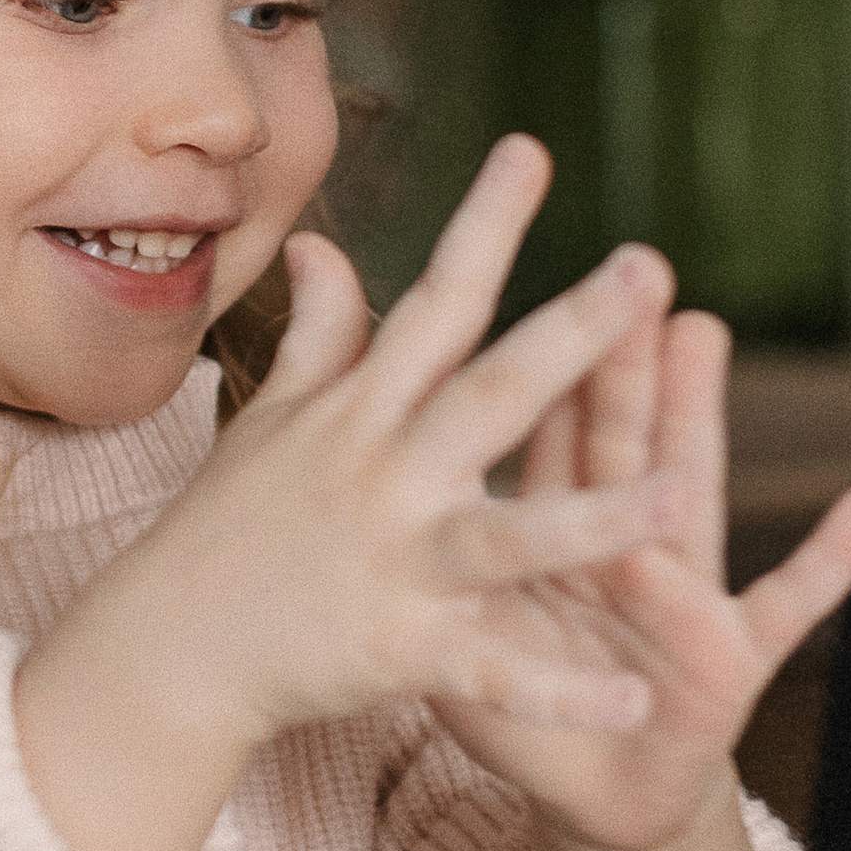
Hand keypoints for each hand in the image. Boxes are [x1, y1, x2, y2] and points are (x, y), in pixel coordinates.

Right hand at [13, 138, 703, 850]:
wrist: (170, 651)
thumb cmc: (230, 527)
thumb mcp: (271, 420)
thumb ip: (319, 335)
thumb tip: (321, 243)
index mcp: (361, 413)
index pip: (434, 301)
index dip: (484, 226)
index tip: (532, 149)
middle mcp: (384, 476)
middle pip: (489, 394)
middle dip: (570, 334)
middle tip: (647, 271)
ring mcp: (395, 564)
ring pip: (506, 536)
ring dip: (593, 522)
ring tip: (680, 497)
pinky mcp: (402, 651)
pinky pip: (493, 673)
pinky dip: (560, 692)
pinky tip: (633, 701)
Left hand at [431, 253, 850, 850]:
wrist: (594, 795)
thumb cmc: (528, 699)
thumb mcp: (457, 623)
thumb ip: (417, 540)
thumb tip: (353, 457)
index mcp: (550, 529)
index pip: (543, 428)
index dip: (540, 356)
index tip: (535, 264)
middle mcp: (622, 542)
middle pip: (617, 437)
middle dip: (618, 358)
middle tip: (625, 264)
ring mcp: (682, 591)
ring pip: (686, 488)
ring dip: (695, 415)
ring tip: (703, 332)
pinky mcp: (732, 655)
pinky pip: (789, 603)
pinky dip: (833, 559)